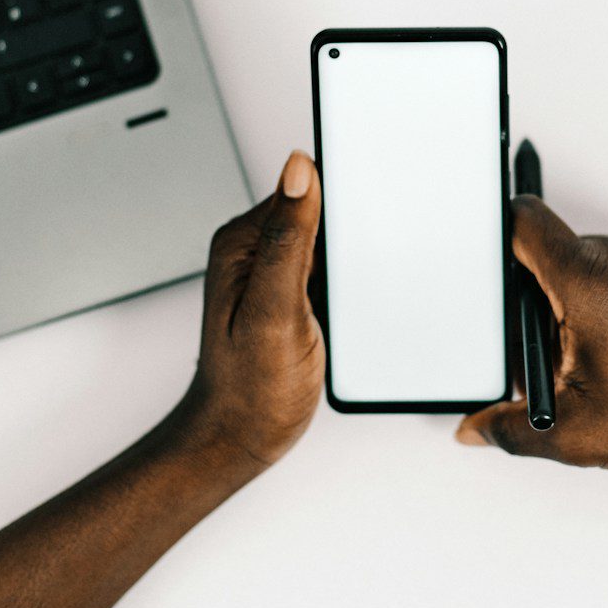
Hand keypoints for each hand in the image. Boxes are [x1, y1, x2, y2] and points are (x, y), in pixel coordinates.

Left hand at [168, 150, 324, 472]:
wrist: (241, 438)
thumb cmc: (250, 388)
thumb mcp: (274, 309)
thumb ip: (289, 238)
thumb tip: (299, 169)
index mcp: (243, 242)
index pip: (301, 189)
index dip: (342, 194)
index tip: (367, 216)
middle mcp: (255, 251)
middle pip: (320, 212)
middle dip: (351, 230)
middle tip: (353, 276)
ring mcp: (274, 274)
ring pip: (331, 241)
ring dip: (351, 259)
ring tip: (346, 298)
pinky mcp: (292, 295)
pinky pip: (331, 271)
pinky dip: (347, 282)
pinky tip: (347, 308)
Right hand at [457, 196, 607, 485]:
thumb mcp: (578, 433)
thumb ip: (512, 427)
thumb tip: (476, 428)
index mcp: (588, 282)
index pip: (524, 221)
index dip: (499, 235)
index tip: (489, 260)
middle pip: (556, 255)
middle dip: (543, 302)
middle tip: (554, 357)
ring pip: (595, 265)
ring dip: (584, 302)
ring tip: (604, 362)